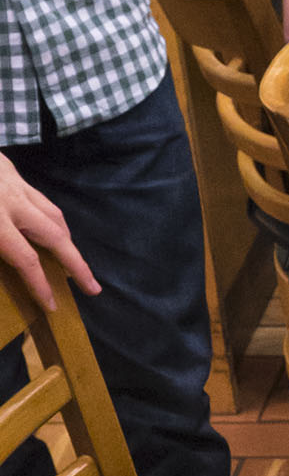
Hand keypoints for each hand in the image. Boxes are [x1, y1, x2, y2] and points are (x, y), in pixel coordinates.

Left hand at [0, 152, 99, 313]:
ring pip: (53, 214)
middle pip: (55, 236)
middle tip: (93, 287)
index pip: (26, 259)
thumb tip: (4, 261)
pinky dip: (50, 217)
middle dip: (77, 264)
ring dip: (67, 240)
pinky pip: (39, 198)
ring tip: (73, 262)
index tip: (52, 305)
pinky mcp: (9, 169)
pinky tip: (49, 228)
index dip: (40, 286)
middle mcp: (10, 201)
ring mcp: (13, 182)